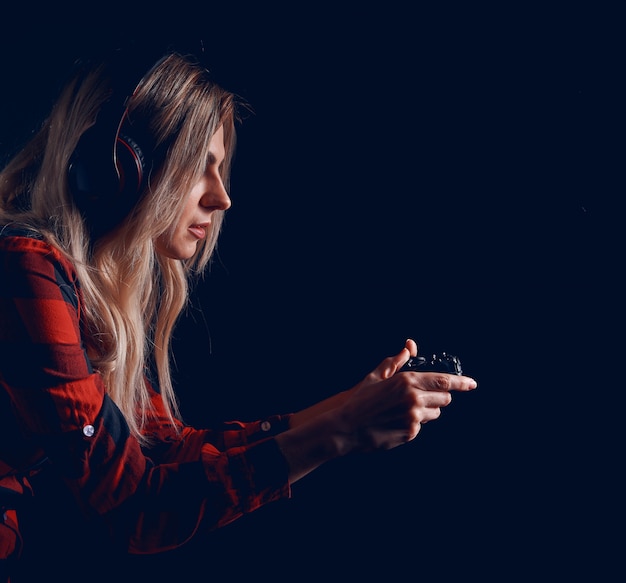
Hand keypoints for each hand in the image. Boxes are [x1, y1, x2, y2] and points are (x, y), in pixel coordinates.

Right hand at [334, 339, 476, 452]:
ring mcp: (413, 417)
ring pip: (435, 413)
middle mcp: (413, 398)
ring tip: (404, 410)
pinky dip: (413, 424)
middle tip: (421, 397)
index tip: (472, 384)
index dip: (461, 383)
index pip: (443, 381)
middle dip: (437, 396)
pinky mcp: (410, 433)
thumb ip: (396, 361)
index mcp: (407, 381)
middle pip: (444, 398)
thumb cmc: (359, 399)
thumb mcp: (376, 375)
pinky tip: (395, 421)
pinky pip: (421, 427)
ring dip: (426, 410)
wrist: (346, 427)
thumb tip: (408, 347)